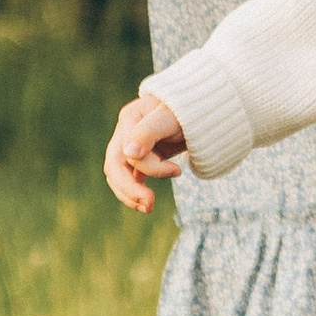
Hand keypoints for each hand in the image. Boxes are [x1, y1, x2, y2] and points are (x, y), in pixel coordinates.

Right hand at [106, 93, 188, 212]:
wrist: (201, 109)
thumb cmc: (186, 108)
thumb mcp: (169, 118)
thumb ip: (147, 132)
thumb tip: (128, 153)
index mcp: (129, 118)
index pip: (130, 154)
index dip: (152, 168)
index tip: (178, 171)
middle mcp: (125, 132)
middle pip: (114, 166)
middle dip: (129, 190)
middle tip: (149, 206)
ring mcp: (130, 145)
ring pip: (118, 175)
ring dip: (130, 195)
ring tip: (148, 207)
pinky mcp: (139, 157)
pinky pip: (128, 178)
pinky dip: (134, 191)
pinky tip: (146, 202)